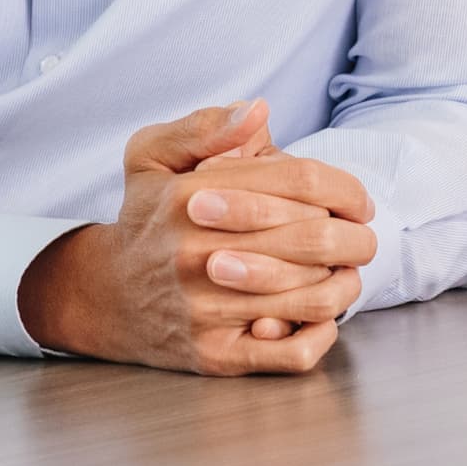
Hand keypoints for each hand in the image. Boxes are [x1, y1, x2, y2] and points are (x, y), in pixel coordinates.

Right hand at [17, 100, 377, 375]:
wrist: (103, 296)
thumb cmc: (145, 220)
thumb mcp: (151, 157)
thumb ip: (204, 128)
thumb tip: (258, 111)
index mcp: (191, 196)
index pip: (299, 180)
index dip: (345, 188)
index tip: (360, 201)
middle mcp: (198, 253)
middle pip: (313, 237)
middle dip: (355, 236)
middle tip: (363, 237)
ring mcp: (207, 309)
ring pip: (312, 296)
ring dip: (346, 283)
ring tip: (348, 272)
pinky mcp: (215, 355)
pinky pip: (289, 354)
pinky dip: (321, 335)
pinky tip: (324, 317)